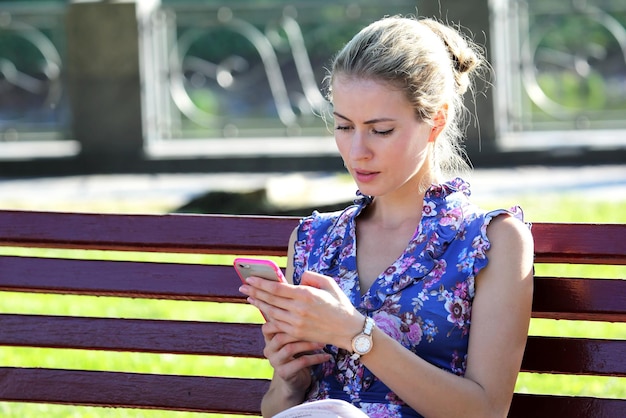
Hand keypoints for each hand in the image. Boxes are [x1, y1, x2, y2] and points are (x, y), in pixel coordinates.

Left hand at [239, 271, 363, 350]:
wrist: (348, 330)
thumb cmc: (339, 304)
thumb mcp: (328, 283)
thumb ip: (310, 276)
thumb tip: (296, 279)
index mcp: (306, 294)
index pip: (276, 288)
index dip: (261, 283)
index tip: (250, 279)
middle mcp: (299, 309)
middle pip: (270, 300)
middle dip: (254, 292)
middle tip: (242, 287)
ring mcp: (296, 323)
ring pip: (271, 312)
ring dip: (258, 304)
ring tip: (249, 297)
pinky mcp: (297, 333)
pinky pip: (277, 324)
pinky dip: (268, 317)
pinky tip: (262, 311)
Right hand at [261, 320, 329, 392]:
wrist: (295, 379)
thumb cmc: (297, 352)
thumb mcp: (293, 337)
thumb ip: (294, 322)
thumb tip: (306, 300)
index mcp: (269, 338)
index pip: (268, 325)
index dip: (282, 319)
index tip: (303, 314)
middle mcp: (269, 349)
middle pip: (280, 336)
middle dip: (300, 332)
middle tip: (317, 328)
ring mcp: (275, 362)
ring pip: (290, 349)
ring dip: (308, 344)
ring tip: (323, 343)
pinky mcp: (284, 373)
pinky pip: (301, 363)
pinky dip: (316, 358)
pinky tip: (327, 356)